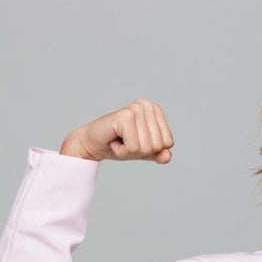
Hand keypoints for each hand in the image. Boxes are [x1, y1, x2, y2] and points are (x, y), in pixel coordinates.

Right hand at [59, 99, 173, 163]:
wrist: (93, 145)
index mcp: (155, 110)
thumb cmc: (119, 145)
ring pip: (146, 147)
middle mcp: (146, 105)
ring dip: (130, 151)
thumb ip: (159, 154)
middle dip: (141, 151)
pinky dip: (122, 151)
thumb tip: (167, 156)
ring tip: (119, 140)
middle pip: (158, 145)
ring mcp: (135, 109)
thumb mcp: (144, 152)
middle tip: (126, 142)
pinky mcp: (124, 117)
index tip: (136, 141)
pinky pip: (133, 147)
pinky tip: (114, 141)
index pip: (168, 142)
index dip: (152, 150)